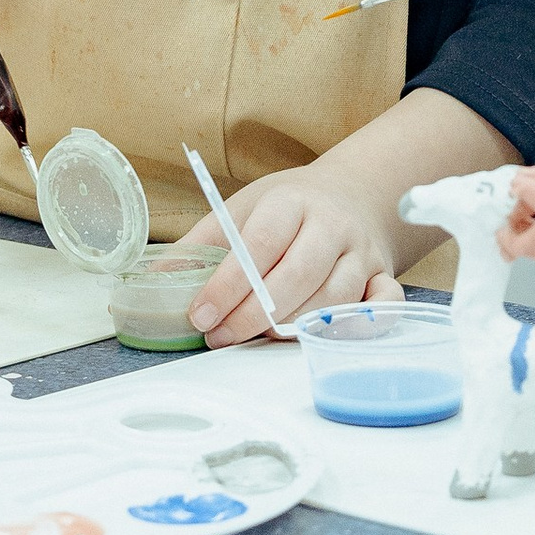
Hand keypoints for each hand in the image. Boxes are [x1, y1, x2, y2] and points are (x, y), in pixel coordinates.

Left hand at [178, 164, 413, 346]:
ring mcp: (361, 252)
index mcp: (290, 201)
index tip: (200, 315)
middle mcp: (331, 225)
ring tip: (256, 340)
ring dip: (293, 327)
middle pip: (297, 275)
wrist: (352, 193)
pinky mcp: (383, 275)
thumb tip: (151, 284)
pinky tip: (325, 338)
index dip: (228, 283)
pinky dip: (361, 325)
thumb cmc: (287, 209)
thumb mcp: (240, 209)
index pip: (259, 244)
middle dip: (254, 314)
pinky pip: (384, 306)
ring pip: (333, 298)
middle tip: (220, 337)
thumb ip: (199, 246)